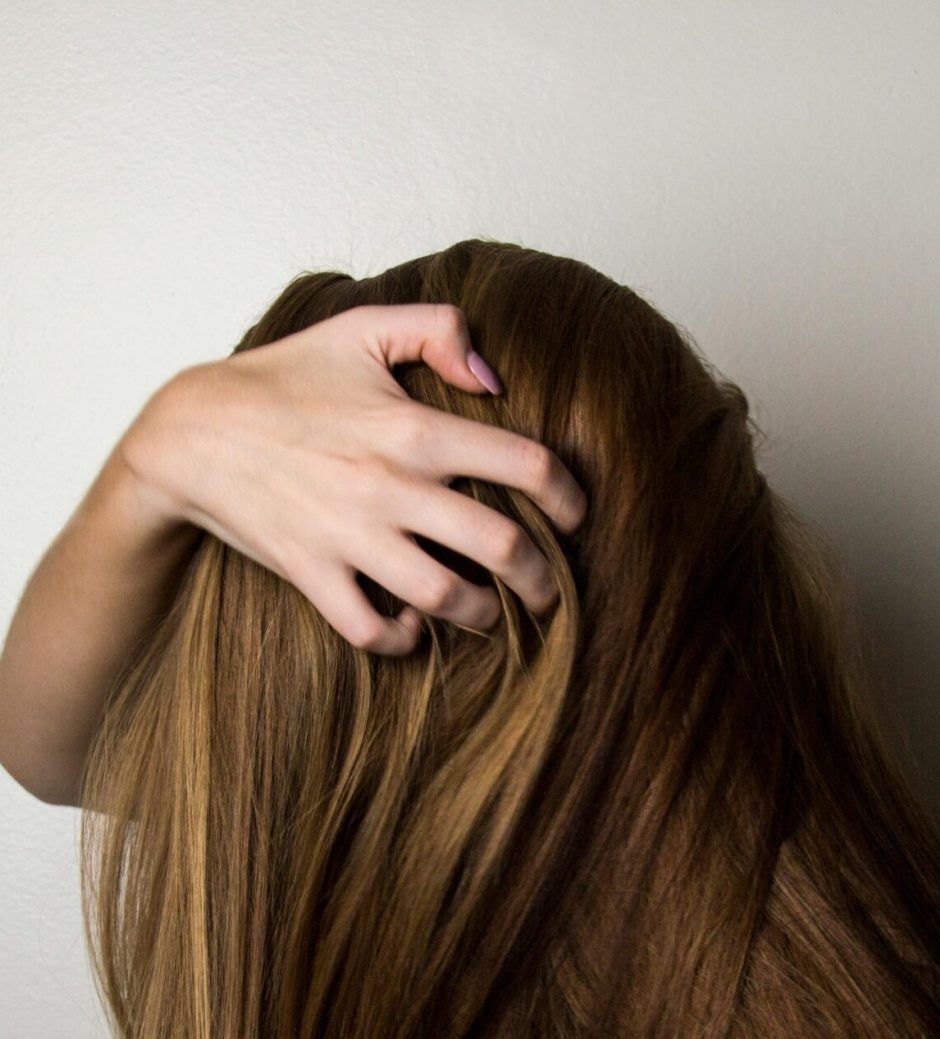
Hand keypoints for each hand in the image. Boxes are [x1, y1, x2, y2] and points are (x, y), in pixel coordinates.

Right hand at [124, 302, 587, 655]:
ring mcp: (350, 536)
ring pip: (446, 598)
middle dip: (544, 580)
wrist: (191, 432)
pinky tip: (414, 625)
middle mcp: (391, 486)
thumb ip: (438, 331)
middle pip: (502, 547)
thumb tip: (496, 380)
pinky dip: (404, 638)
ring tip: (492, 614)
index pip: (527, 464)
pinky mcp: (312, 574)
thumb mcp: (359, 329)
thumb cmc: (281, 378)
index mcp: (414, 426)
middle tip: (551, 591)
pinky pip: (372, 630)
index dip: (570, 497)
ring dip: (484, 616)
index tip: (576, 516)